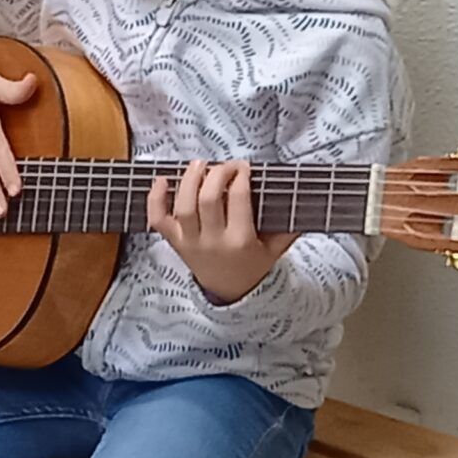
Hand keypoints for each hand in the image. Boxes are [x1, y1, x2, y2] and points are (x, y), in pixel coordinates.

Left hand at [149, 161, 294, 303]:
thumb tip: (303, 198)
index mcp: (240, 241)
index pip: (237, 199)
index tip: (244, 167)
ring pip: (183, 207)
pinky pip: (158, 221)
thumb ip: (288, 226)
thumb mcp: (275, 248)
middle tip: (225, 165)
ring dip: (189, 180)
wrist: (231, 292)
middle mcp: (213, 242)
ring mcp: (191, 243)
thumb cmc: (254, 265)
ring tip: (199, 164)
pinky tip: (162, 179)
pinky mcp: (175, 243)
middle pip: (207, 200)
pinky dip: (155, 199)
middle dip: (216, 174)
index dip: (240, 176)